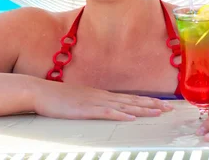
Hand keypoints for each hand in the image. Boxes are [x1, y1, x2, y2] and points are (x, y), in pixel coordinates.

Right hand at [34, 79, 173, 120]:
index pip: (129, 98)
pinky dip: (120, 115)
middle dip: (151, 105)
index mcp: (101, 94)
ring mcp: (94, 102)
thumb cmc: (57, 97)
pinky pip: (106, 113)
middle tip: (168, 109)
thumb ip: (93, 103)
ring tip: (157, 113)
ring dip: (142, 110)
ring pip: (124, 107)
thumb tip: (106, 109)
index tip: (161, 104)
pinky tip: (130, 118)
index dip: (146, 101)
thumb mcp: (80, 99)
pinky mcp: (85, 110)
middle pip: (131, 101)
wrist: (41, 91)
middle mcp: (102, 96)